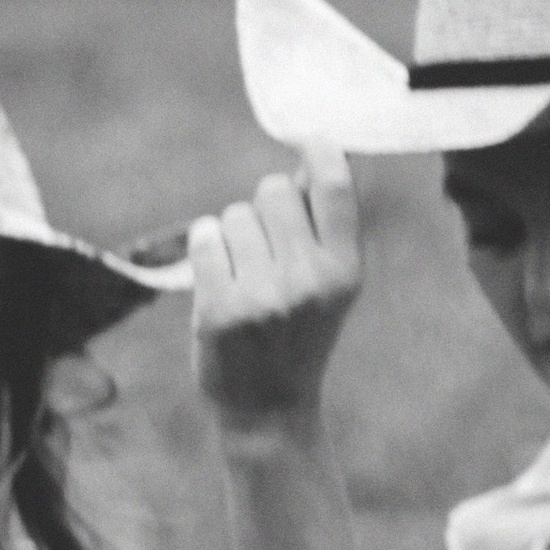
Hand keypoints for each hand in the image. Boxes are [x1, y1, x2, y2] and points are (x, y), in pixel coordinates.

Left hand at [190, 151, 363, 434]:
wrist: (270, 409)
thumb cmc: (298, 334)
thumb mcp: (329, 285)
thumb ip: (323, 225)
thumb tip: (313, 153)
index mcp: (345, 271)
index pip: (333, 186)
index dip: (319, 150)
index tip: (310, 140)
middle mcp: (308, 281)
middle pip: (273, 189)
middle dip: (264, 209)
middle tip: (267, 252)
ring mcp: (263, 297)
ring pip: (234, 214)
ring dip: (232, 236)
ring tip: (245, 276)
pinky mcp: (220, 310)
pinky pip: (204, 238)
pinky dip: (207, 250)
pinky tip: (219, 281)